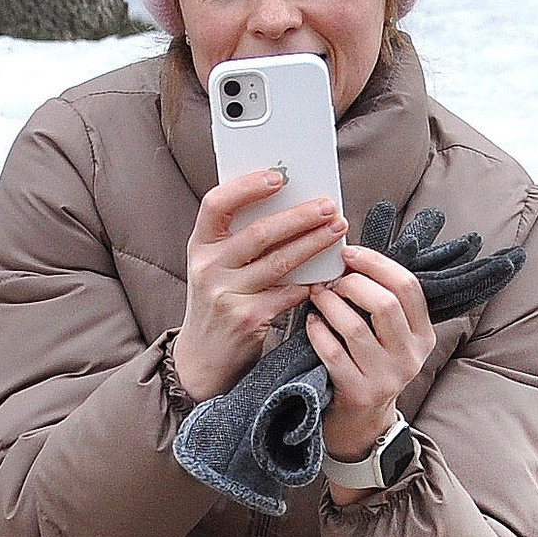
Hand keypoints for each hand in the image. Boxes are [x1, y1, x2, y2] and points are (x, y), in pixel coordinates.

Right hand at [174, 170, 349, 404]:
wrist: (202, 360)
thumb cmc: (218, 303)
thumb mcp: (216, 268)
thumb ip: (239, 240)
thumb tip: (288, 205)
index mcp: (200, 245)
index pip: (217, 203)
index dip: (247, 186)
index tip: (278, 176)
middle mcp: (208, 268)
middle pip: (259, 232)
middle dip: (300, 216)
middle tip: (328, 206)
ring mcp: (225, 295)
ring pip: (279, 261)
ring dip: (313, 243)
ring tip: (336, 229)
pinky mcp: (246, 319)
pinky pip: (287, 294)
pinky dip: (310, 283)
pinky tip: (327, 275)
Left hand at [305, 244, 436, 481]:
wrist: (364, 423)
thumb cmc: (372, 366)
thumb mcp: (392, 338)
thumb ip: (384, 303)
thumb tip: (352, 257)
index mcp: (423, 336)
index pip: (408, 287)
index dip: (377, 264)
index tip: (350, 254)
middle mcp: (409, 357)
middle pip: (384, 304)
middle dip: (352, 283)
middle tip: (332, 280)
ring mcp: (385, 378)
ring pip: (355, 327)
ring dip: (330, 305)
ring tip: (318, 296)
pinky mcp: (358, 394)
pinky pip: (332, 353)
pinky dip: (318, 332)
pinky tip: (311, 323)